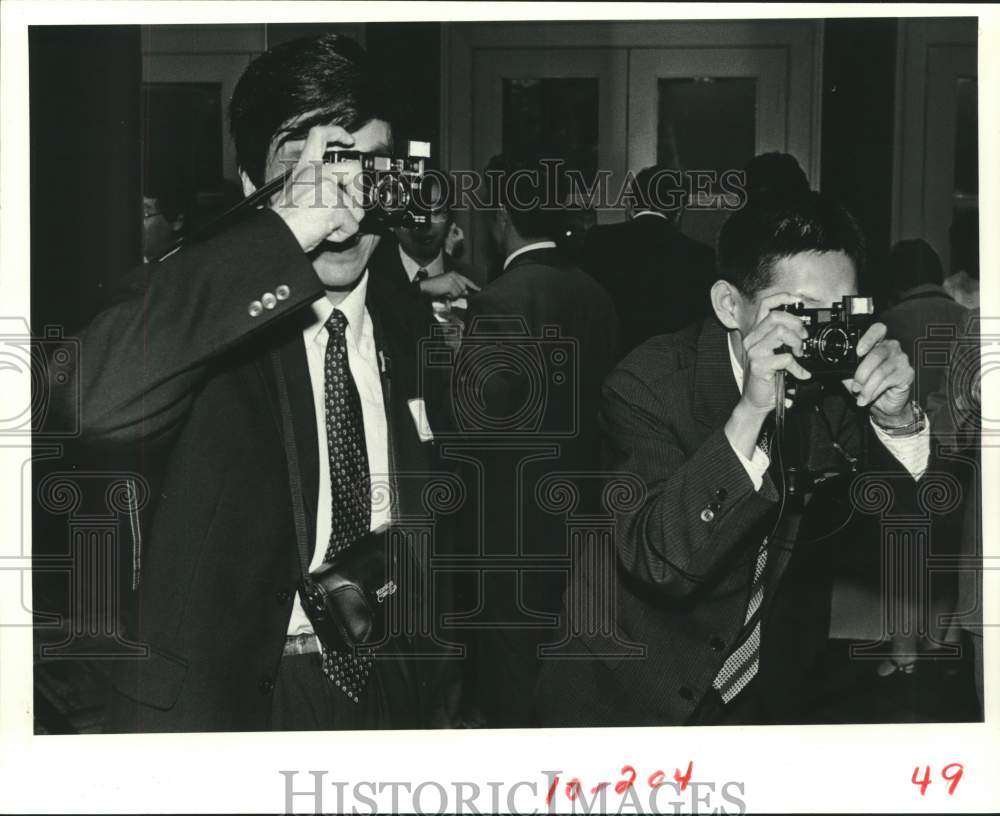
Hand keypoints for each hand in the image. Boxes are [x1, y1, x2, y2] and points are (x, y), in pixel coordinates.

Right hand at [271, 125, 364, 252]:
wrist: (278, 234)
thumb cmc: (284, 219)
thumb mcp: (296, 190)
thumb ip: (316, 184)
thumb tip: (339, 193)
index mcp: (305, 167)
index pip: (319, 135)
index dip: (337, 133)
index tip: (349, 140)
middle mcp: (316, 172)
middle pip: (354, 169)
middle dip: (358, 191)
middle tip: (349, 206)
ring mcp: (327, 187)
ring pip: (356, 207)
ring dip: (346, 221)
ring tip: (324, 224)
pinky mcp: (336, 207)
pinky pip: (353, 225)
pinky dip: (342, 235)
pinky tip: (325, 232)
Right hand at [419, 270, 480, 299]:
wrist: (426, 286)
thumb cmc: (435, 286)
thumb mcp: (447, 285)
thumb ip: (457, 287)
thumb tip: (466, 293)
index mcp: (454, 274)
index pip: (466, 280)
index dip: (473, 285)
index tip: (479, 289)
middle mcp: (454, 275)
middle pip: (463, 288)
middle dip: (458, 293)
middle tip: (449, 293)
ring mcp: (452, 280)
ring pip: (459, 293)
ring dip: (453, 295)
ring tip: (445, 292)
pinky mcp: (450, 285)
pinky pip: (455, 295)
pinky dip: (450, 297)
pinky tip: (444, 294)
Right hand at [739, 293, 812, 413]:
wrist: (756, 400)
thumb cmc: (767, 377)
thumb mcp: (774, 353)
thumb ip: (782, 339)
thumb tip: (802, 329)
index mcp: (756, 333)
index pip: (765, 306)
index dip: (781, 298)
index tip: (797, 300)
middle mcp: (752, 340)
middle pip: (776, 317)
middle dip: (796, 325)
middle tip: (802, 339)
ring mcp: (754, 352)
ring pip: (781, 333)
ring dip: (797, 343)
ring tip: (799, 354)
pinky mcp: (759, 365)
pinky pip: (785, 358)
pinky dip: (798, 367)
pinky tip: (800, 374)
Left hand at [845, 322, 914, 423]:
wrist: (883, 404)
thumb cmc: (868, 386)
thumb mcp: (852, 375)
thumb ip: (848, 367)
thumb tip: (838, 365)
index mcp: (878, 343)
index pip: (878, 330)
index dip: (869, 338)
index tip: (858, 352)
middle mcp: (892, 348)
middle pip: (876, 354)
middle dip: (862, 373)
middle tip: (855, 386)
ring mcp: (901, 360)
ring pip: (881, 370)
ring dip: (867, 386)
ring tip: (861, 395)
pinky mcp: (907, 373)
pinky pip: (888, 380)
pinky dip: (875, 391)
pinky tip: (870, 397)